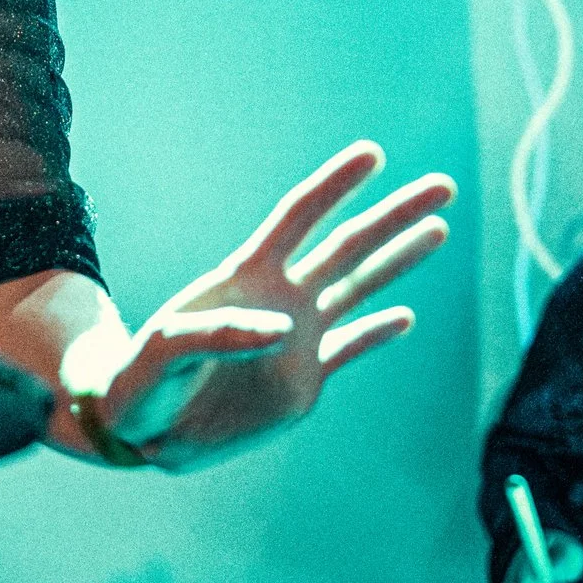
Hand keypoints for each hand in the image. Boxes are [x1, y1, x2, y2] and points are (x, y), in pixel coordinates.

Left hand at [85, 141, 451, 464]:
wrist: (140, 428)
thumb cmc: (140, 379)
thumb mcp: (165, 352)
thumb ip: (218, 335)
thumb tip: (282, 328)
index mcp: (244, 279)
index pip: (298, 218)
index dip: (334, 184)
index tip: (372, 154)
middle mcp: (279, 299)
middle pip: (346, 246)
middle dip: (394, 216)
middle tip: (443, 186)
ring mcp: (296, 339)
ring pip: (359, 289)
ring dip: (399, 260)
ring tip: (439, 229)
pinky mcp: (303, 382)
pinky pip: (350, 350)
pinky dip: (377, 334)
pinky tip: (407, 317)